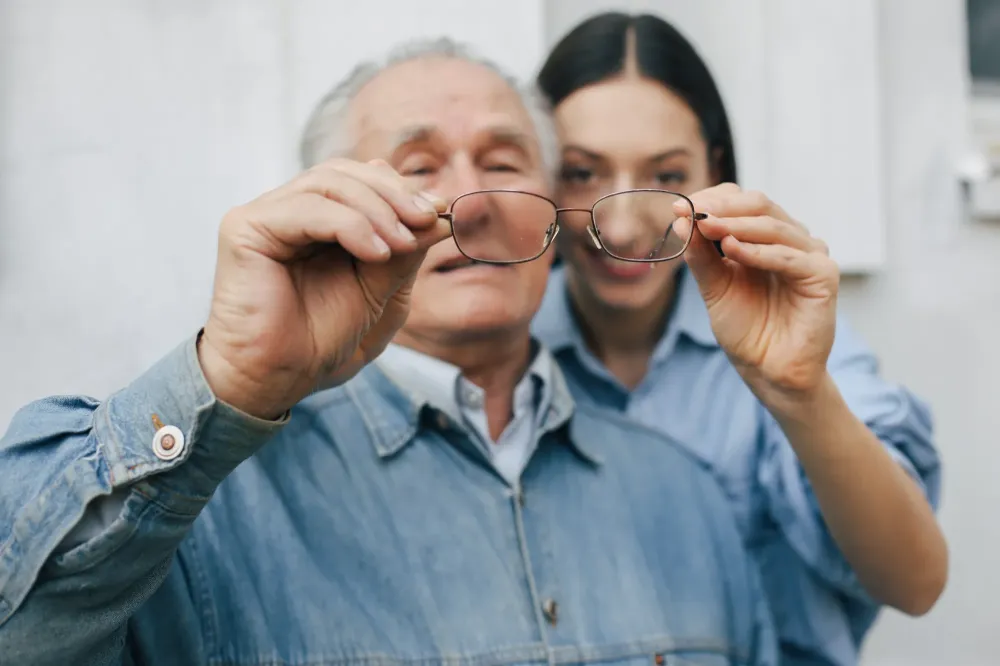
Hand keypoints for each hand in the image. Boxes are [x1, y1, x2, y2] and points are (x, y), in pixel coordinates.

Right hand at [198, 158, 450, 418]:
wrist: (279, 379)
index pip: (359, 179)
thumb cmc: (320, 340)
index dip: (401, 189)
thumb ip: (404, 252)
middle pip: (345, 173)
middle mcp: (288, 211)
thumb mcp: (380, 291)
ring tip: (404, 242)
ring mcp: (265, 216)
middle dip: (394, 194)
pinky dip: (350, 224)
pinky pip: (308, 209)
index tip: (439, 211)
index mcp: (316, 221)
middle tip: (428, 220)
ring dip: (378, 209)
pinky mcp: (246, 228)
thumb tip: (440, 212)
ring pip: (329, 183)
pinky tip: (376, 252)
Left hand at [673, 183, 838, 404]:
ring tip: (706, 227)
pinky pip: (790, 256)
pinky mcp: (823, 275)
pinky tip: (731, 250)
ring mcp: (810, 254)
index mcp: (764, 238)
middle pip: (758, 205)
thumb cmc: (746, 330)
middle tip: (691, 212)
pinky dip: (759, 251)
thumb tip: (682, 221)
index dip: (711, 200)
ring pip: (773, 226)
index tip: (678, 209)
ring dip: (736, 225)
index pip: (741, 201)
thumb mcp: (714, 287)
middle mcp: (790, 240)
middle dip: (721, 207)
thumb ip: (701, 256)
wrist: (768, 370)